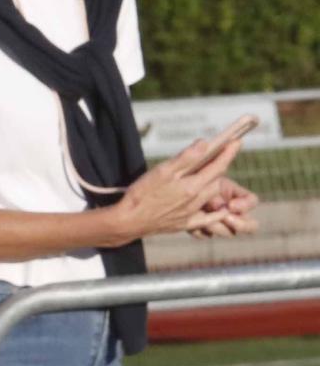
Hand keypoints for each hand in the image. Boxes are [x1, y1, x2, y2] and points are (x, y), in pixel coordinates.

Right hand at [116, 137, 243, 240]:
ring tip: (212, 175)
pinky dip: (218, 213)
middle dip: (220, 167)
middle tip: (219, 156)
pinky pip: (209, 219)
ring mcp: (192, 214)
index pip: (217, 166)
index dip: (227, 153)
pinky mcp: (185, 224)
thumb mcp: (161, 171)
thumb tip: (205, 144)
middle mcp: (196, 200)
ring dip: (216, 184)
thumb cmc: (142, 193)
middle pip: (217, 181)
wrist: (129, 220)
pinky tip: (221, 209)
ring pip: (213, 197)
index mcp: (191, 185)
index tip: (236, 141)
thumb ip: (185, 158)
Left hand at [190, 176, 260, 238]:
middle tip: (225, 218)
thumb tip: (224, 207)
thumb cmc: (191, 176)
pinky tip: (190, 224)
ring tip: (201, 218)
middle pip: (250, 225)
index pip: (251, 201)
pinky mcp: (203, 229)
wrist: (173, 187)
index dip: (245, 205)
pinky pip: (206, 235)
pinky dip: (199, 231)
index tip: (230, 205)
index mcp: (235, 195)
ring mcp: (219, 222)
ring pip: (227, 232)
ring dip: (216, 227)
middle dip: (240, 224)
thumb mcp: (205, 180)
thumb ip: (217, 191)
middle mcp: (231, 211)